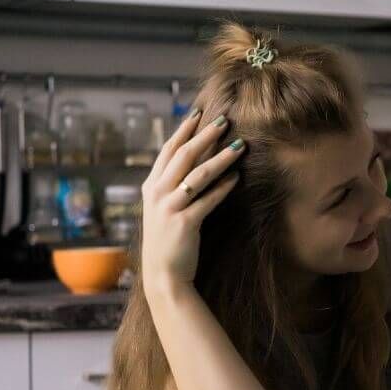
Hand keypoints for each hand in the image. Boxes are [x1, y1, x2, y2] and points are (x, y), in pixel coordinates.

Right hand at [141, 110, 245, 297]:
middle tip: (224, 120)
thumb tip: (194, 162)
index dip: (184, 130)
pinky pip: (207, 200)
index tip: (199, 113)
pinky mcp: (184, 223)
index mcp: (151, 186)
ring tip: (239, 145)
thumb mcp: (163, 209)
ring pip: (198, 174)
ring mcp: (169, 207)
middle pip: (183, 156)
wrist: (164, 276)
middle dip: (204, 135)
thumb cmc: (168, 241)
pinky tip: (236, 177)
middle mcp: (156, 193)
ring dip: (220, 157)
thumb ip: (173, 186)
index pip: (168, 150)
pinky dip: (223, 187)